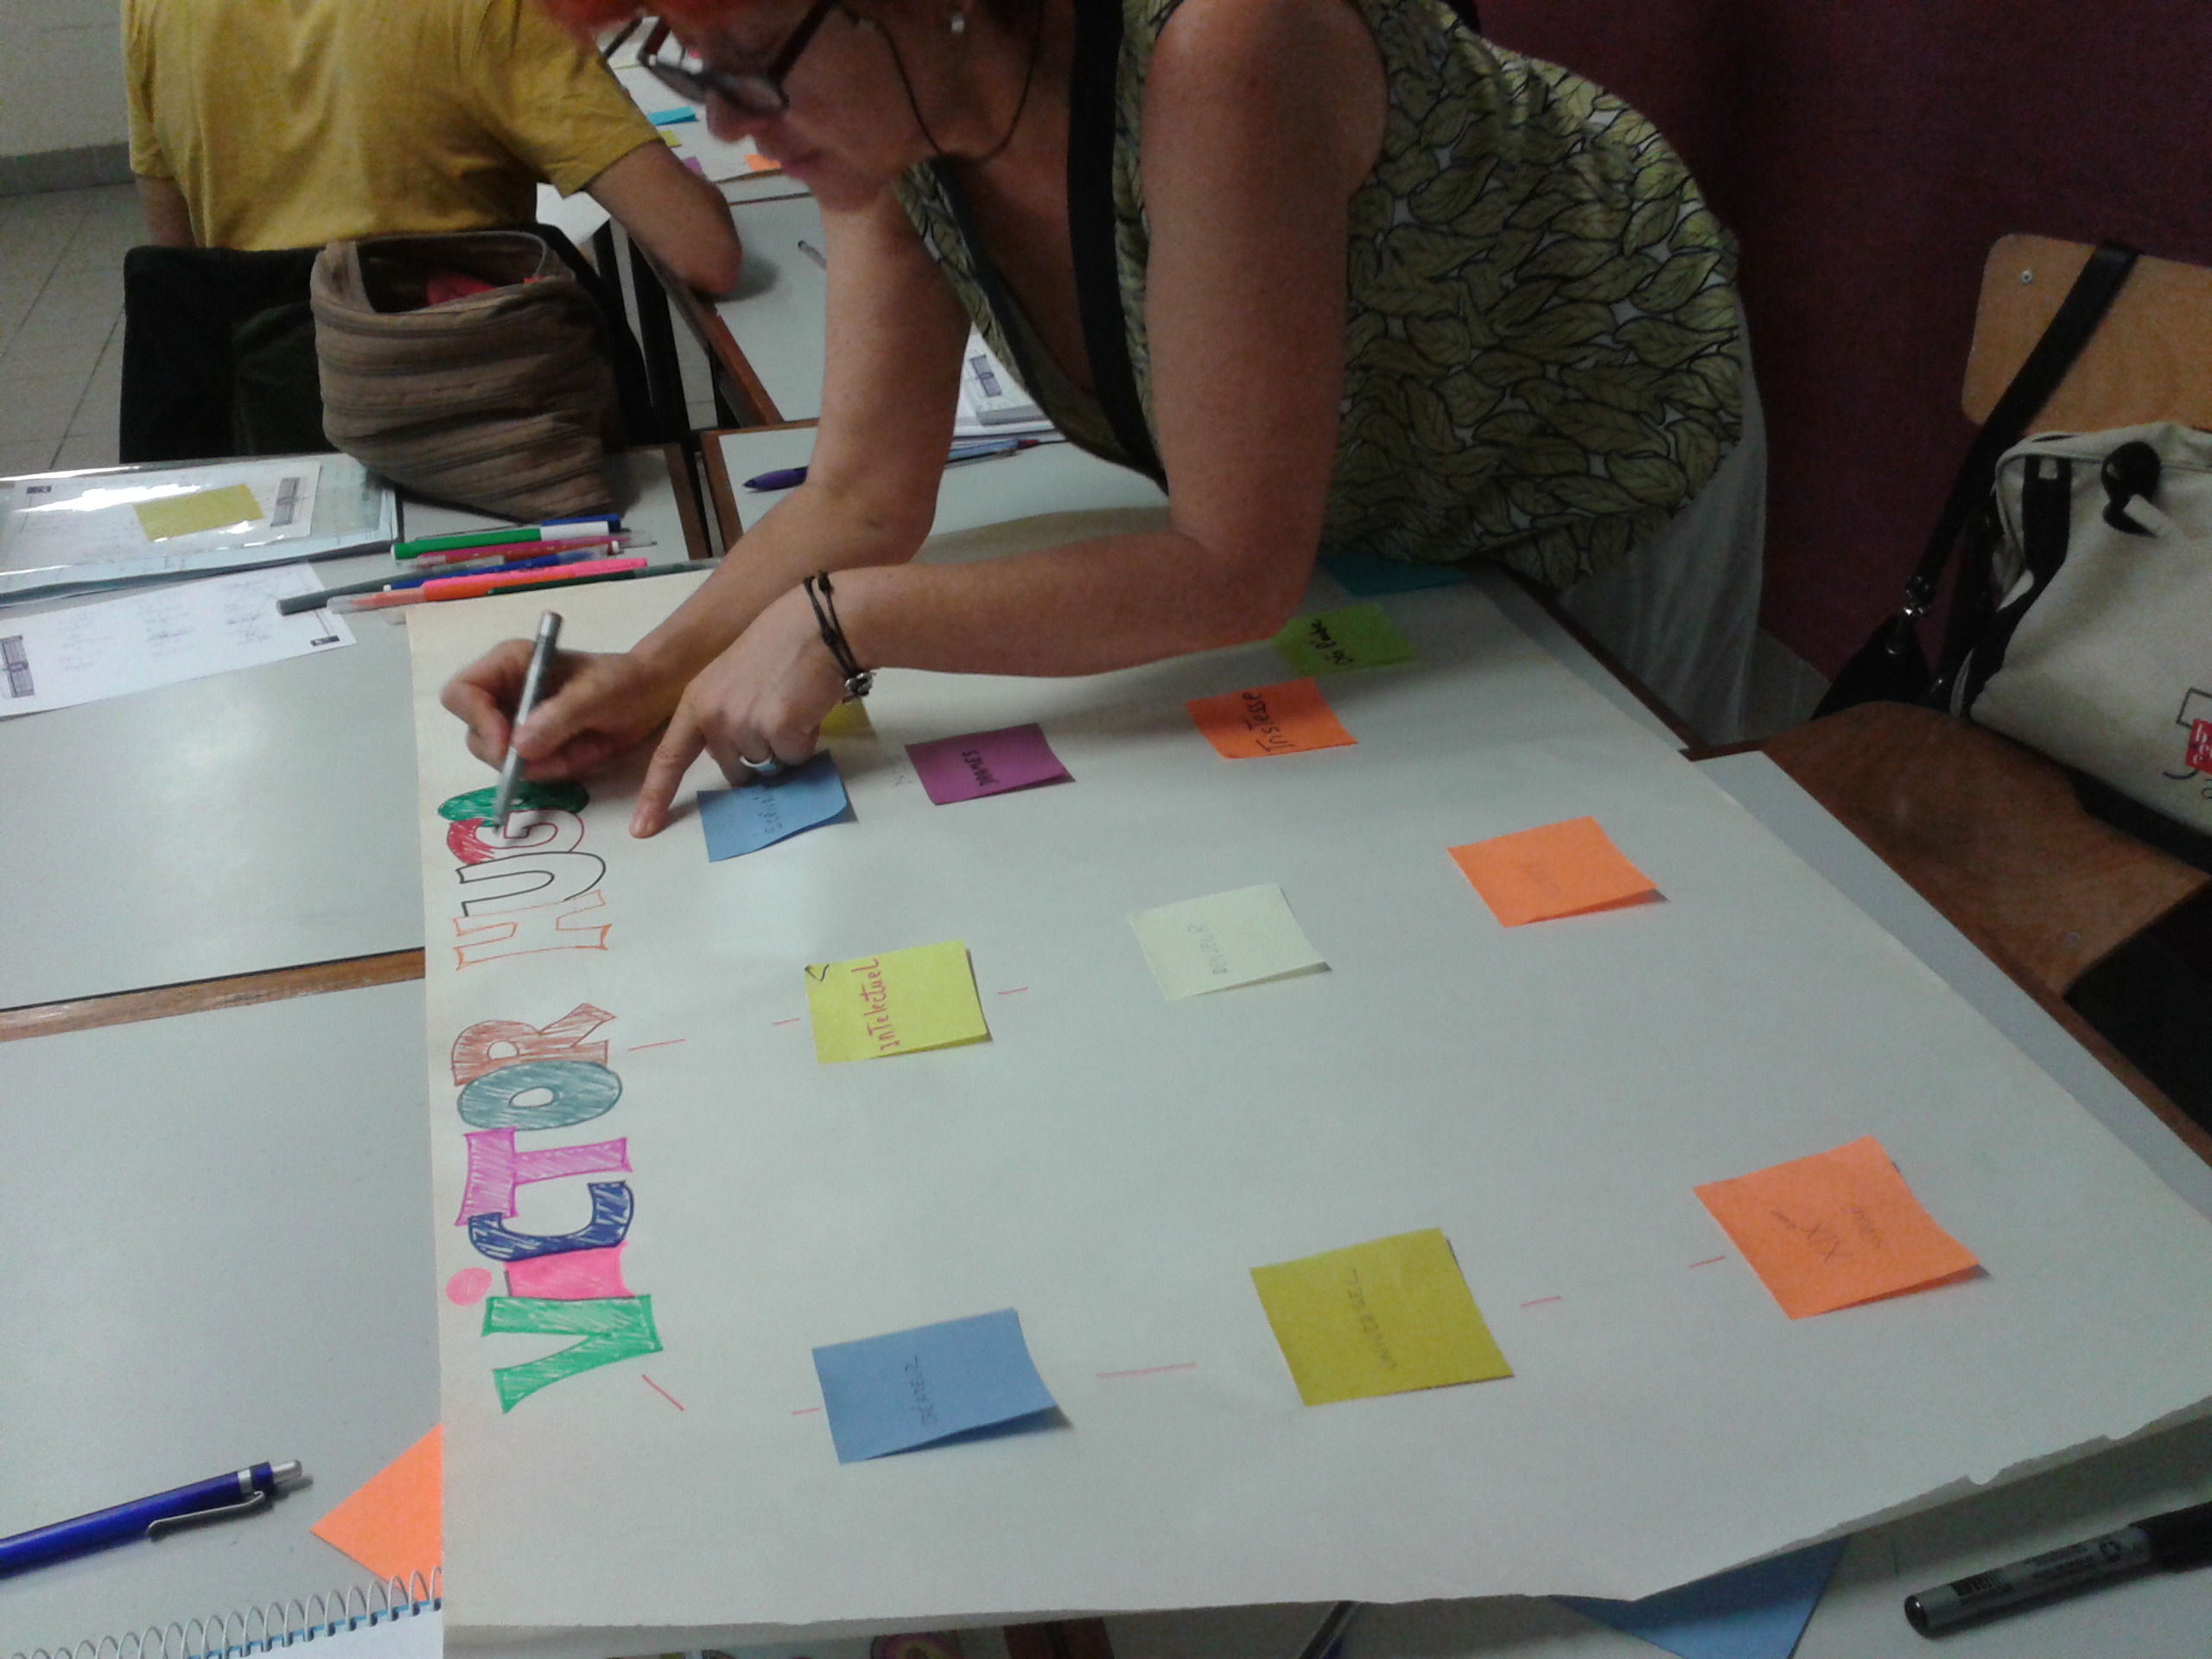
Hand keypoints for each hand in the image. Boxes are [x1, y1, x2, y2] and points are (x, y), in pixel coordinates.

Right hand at [442, 643, 683, 782]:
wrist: (651, 696)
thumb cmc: (623, 681)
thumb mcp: (596, 694)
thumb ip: (558, 716)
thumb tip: (517, 746)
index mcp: (509, 664)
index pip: (461, 693)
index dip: (476, 721)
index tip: (507, 746)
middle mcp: (503, 693)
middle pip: (476, 736)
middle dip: (510, 756)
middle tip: (553, 759)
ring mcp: (515, 721)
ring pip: (501, 760)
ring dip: (540, 766)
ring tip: (580, 749)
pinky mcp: (533, 745)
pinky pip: (529, 772)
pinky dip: (554, 771)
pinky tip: (581, 754)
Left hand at [630, 588, 849, 836]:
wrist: (817, 625)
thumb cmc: (781, 648)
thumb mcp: (734, 679)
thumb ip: (725, 716)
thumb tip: (743, 761)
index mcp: (697, 702)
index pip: (669, 757)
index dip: (656, 795)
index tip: (642, 829)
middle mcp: (713, 715)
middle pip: (735, 768)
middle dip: (759, 752)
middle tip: (777, 710)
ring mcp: (744, 723)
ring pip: (768, 764)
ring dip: (785, 744)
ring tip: (793, 703)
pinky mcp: (777, 729)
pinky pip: (795, 758)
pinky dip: (806, 740)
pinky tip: (807, 707)